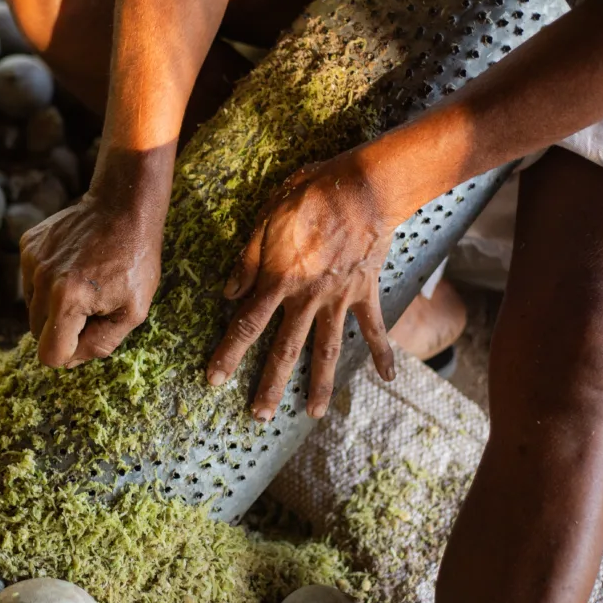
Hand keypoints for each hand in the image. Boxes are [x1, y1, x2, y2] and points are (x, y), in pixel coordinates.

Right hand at [21, 194, 162, 367]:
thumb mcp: (133, 311)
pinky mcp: (28, 245)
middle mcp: (42, 280)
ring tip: (84, 284)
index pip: (49, 354)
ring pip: (32, 308)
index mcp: (67, 300)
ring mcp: (32, 260)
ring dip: (54, 306)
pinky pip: (30, 282)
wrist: (124, 205)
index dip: (71, 353)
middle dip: (63, 329)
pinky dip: (49, 282)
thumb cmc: (135, 260)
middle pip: (37, 333)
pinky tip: (73, 266)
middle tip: (92, 307)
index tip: (89, 335)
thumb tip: (71, 360)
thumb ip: (101, 344)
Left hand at [206, 154, 396, 419]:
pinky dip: (382, 352)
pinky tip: (388, 378)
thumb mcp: (267, 219)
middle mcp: (308, 297)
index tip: (214, 380)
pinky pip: (373, 328)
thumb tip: (228, 294)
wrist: (365, 186)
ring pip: (327, 349)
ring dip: (320, 383)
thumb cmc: (310, 196)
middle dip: (270, 385)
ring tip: (313, 414)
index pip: (247, 325)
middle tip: (258, 416)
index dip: (228, 354)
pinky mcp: (365, 292)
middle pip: (285, 349)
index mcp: (279, 280)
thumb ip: (247, 260)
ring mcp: (339, 298)